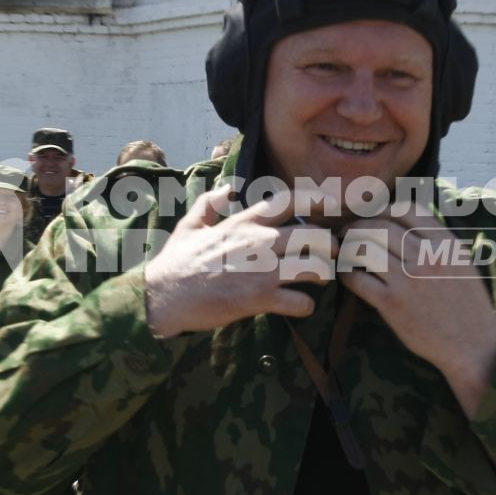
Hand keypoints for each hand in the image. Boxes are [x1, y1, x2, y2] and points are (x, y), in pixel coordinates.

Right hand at [143, 188, 330, 337]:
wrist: (164, 296)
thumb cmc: (176, 262)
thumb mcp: (190, 225)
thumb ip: (210, 204)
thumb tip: (227, 188)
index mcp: (244, 222)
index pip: (289, 201)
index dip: (316, 200)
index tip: (331, 205)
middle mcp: (259, 242)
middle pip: (315, 236)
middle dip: (329, 246)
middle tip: (329, 255)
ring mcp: (262, 271)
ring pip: (315, 267)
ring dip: (323, 275)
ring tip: (318, 280)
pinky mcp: (260, 299)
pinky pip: (300, 302)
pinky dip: (306, 306)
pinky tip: (299, 306)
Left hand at [336, 214, 495, 411]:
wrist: (473, 345)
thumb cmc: (468, 304)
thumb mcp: (462, 262)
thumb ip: (438, 240)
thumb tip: (408, 221)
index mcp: (446, 244)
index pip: (406, 210)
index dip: (382, 208)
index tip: (372, 215)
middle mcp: (427, 257)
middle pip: (379, 226)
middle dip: (358, 225)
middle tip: (348, 232)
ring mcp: (409, 280)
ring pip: (365, 248)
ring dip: (349, 247)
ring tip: (345, 251)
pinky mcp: (392, 305)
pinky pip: (358, 279)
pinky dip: (347, 273)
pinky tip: (348, 275)